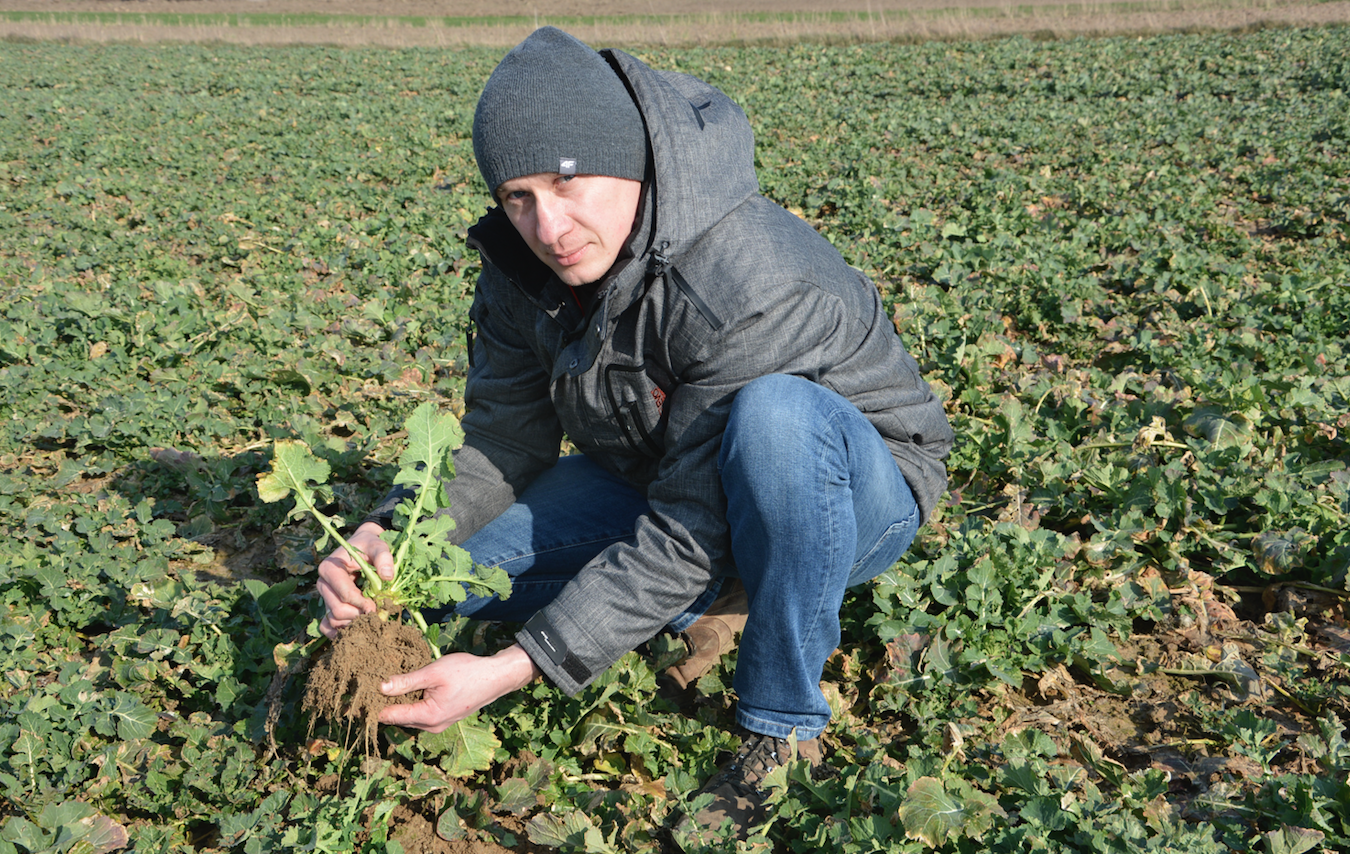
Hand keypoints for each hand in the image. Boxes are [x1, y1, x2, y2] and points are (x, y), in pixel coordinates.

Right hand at [316, 521, 394, 638]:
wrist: (362, 547)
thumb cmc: (369, 546)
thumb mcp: (377, 546)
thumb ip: (384, 557)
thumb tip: (388, 576)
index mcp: (330, 568)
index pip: (344, 594)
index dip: (362, 604)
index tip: (376, 606)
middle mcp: (323, 583)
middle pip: (338, 610)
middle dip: (358, 615)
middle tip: (375, 613)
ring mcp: (324, 596)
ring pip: (333, 620)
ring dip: (353, 623)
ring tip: (369, 617)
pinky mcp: (328, 605)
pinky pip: (326, 626)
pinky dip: (340, 631)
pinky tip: (356, 629)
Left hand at [378, 644, 542, 732]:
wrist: (496, 677)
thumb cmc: (467, 672)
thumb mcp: (434, 672)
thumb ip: (406, 681)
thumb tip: (380, 687)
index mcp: (428, 717)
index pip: (390, 716)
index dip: (373, 705)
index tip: (360, 694)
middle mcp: (431, 727)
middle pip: (399, 718)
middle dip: (386, 703)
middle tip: (373, 683)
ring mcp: (439, 724)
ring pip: (410, 715)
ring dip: (401, 702)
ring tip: (390, 682)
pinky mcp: (445, 718)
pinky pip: (422, 713)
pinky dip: (414, 701)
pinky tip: (412, 686)